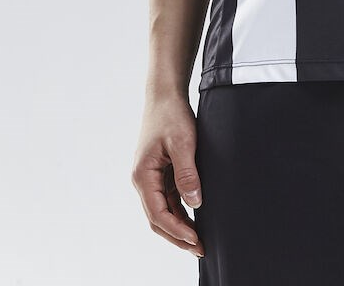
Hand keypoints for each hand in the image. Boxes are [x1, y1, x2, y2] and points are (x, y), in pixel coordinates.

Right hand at [131, 91, 204, 258]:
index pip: (158, 213)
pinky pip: (168, 199)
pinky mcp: (160, 172)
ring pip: (163, 211)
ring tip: (199, 240)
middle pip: (157, 218)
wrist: (165, 95)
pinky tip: (195, 218)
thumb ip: (187, 173)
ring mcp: (151, 177)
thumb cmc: (171, 115)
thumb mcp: (182, 143)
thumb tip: (195, 203)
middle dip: (177, 236)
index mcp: (143, 175)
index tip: (196, 239)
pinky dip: (180, 212)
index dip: (177, 230)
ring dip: (179, 226)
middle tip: (200, 248)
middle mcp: (143, 180)